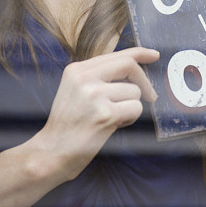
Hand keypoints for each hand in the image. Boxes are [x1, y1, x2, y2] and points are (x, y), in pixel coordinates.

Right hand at [32, 46, 158, 182]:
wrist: (51, 153)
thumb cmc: (68, 125)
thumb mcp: (75, 90)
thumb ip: (99, 77)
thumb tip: (134, 69)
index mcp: (77, 70)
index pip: (116, 55)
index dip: (139, 53)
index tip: (154, 54)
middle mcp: (84, 78)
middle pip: (128, 65)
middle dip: (144, 80)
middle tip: (151, 95)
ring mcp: (94, 95)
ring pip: (134, 91)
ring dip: (130, 107)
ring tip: (113, 118)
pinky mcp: (105, 114)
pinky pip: (135, 109)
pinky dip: (130, 119)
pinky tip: (114, 126)